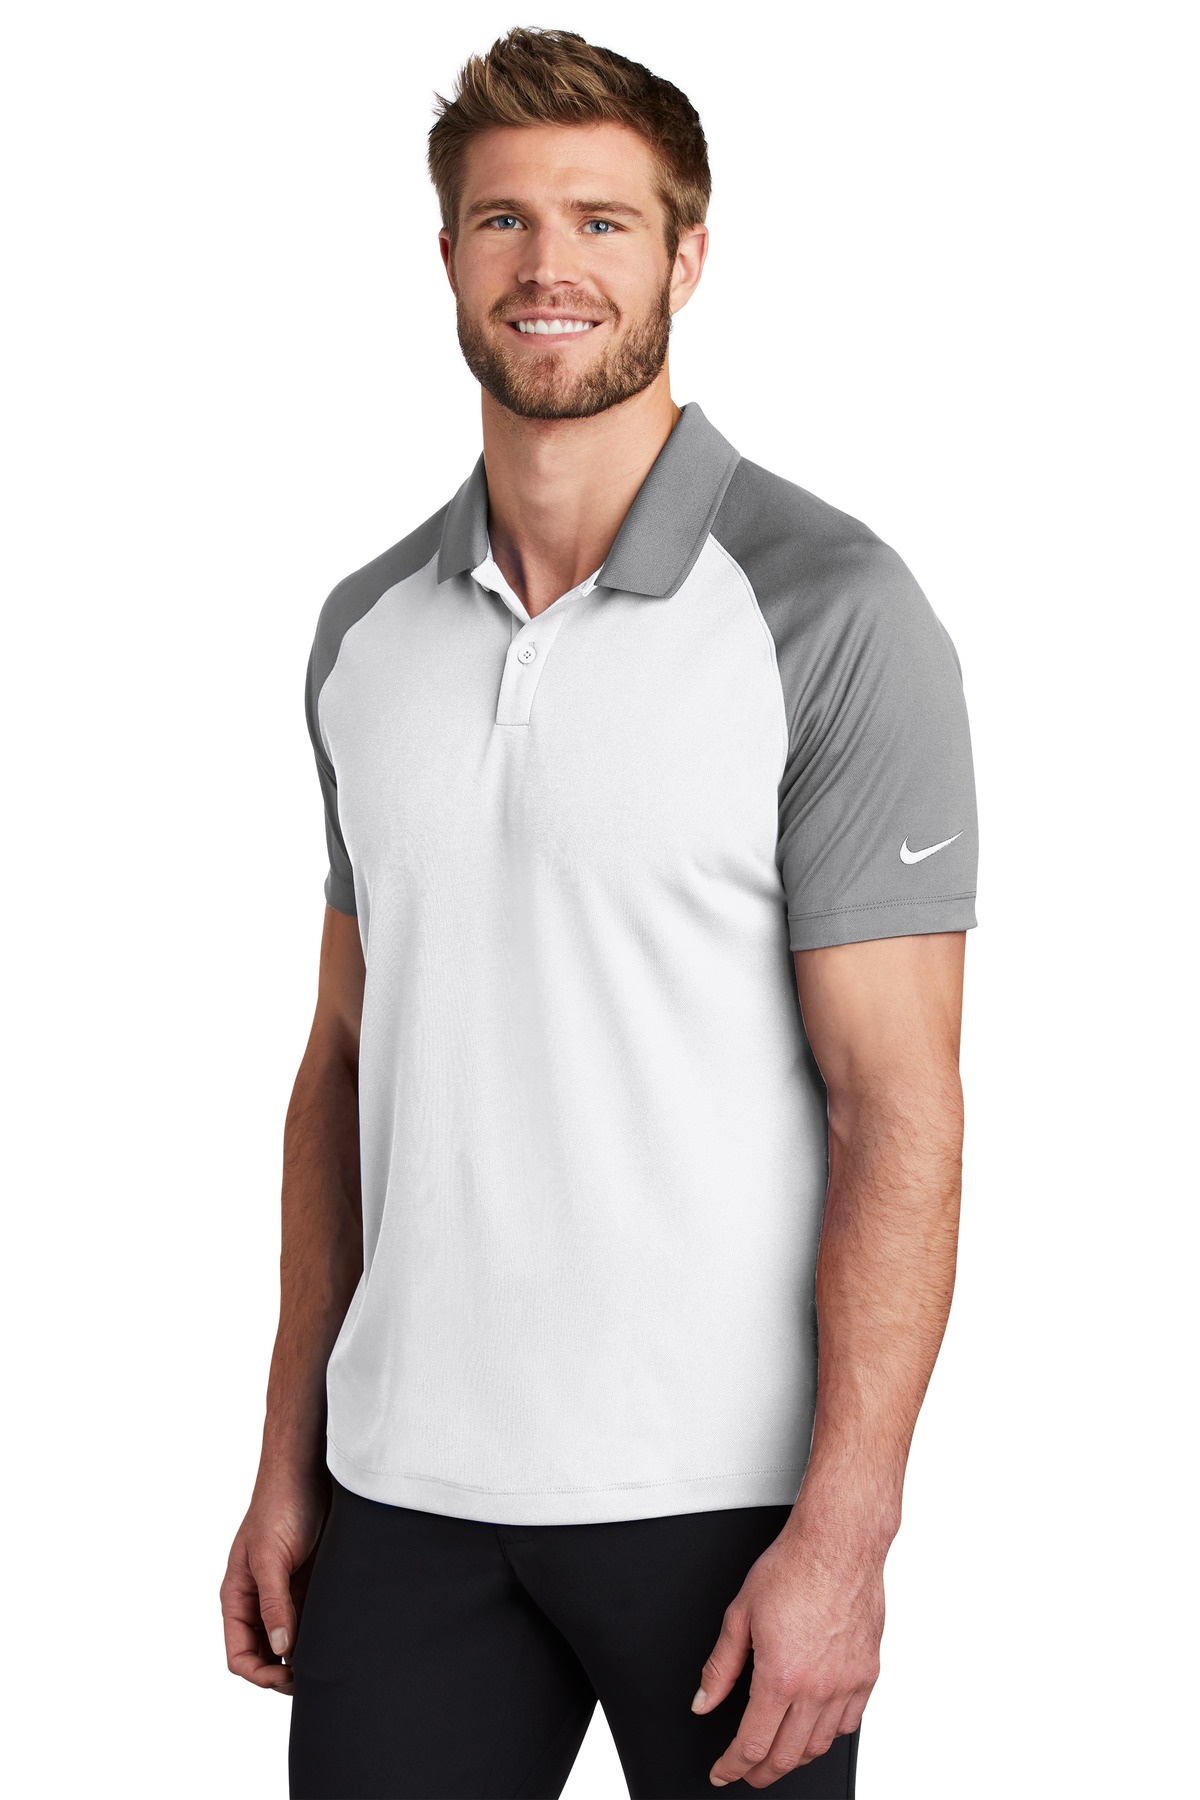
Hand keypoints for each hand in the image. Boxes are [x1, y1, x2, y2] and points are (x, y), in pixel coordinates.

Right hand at [220, 1465, 330, 1694]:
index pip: (239, 1655)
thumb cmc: (280, 1507)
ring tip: (326, 1663)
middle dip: (282, 1674)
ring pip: (289, 1643)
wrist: (307, 1472)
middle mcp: (259, 1601)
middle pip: (264, 1656)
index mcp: (238, 1597)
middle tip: (312, 1678)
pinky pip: (311, 1621)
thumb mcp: (271, 1557)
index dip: (259, 1674)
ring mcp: (285, 1594)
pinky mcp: (309, 1584)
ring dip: (304, 1656)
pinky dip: (320, 1635)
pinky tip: (336, 1640)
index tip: (287, 1678)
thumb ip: (274, 1603)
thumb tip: (280, 1651)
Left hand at [691, 1520, 884, 1787]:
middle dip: (759, 1772)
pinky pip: (849, 1724)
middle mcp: (817, 1689)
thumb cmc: (792, 1568)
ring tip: (776, 1753)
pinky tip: (814, 1728)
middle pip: (786, 1757)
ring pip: (819, 1746)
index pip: (751, 1745)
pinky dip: (827, 1736)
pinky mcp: (867, 1674)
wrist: (838, 1544)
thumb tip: (704, 1700)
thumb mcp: (740, 1614)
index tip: (722, 1771)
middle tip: (744, 1770)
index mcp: (781, 1677)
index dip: (732, 1767)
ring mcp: (847, 1684)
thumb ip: (720, 1666)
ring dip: (794, 1758)